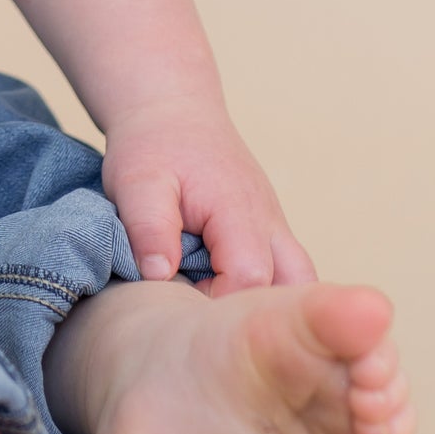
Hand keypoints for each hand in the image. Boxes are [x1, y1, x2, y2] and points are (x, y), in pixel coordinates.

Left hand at [99, 100, 318, 296]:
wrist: (171, 110)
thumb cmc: (152, 145)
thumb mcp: (136, 181)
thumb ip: (148, 226)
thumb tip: (160, 276)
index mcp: (238, 210)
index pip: (250, 278)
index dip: (218, 305)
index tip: (185, 313)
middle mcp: (269, 223)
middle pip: (291, 289)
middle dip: (255, 316)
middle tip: (208, 323)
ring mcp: (275, 228)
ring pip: (298, 283)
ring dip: (269, 306)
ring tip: (223, 317)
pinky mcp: (269, 235)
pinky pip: (285, 275)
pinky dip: (266, 293)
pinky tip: (228, 301)